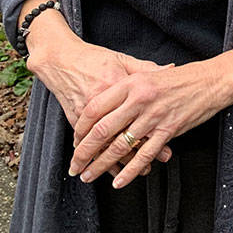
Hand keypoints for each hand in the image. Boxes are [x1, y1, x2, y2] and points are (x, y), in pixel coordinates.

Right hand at [27, 31, 173, 174]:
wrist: (61, 58)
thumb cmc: (95, 58)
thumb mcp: (124, 59)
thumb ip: (147, 68)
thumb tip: (171, 68)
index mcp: (120, 85)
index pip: (140, 114)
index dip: (153, 132)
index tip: (164, 147)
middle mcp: (104, 101)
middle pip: (121, 133)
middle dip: (135, 154)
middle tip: (147, 168)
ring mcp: (87, 111)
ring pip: (102, 143)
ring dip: (115, 161)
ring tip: (128, 173)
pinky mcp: (74, 117)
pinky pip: (87, 143)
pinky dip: (96, 156)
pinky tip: (105, 167)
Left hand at [68, 58, 232, 188]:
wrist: (213, 80)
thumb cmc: (182, 78)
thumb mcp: (150, 73)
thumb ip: (128, 86)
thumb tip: (103, 102)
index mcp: (131, 84)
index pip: (95, 108)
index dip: (80, 128)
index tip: (75, 140)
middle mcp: (140, 100)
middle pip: (102, 130)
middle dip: (83, 152)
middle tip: (74, 165)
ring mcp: (154, 116)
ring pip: (120, 146)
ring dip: (101, 165)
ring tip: (89, 176)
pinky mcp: (169, 130)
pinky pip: (144, 156)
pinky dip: (129, 171)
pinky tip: (119, 181)